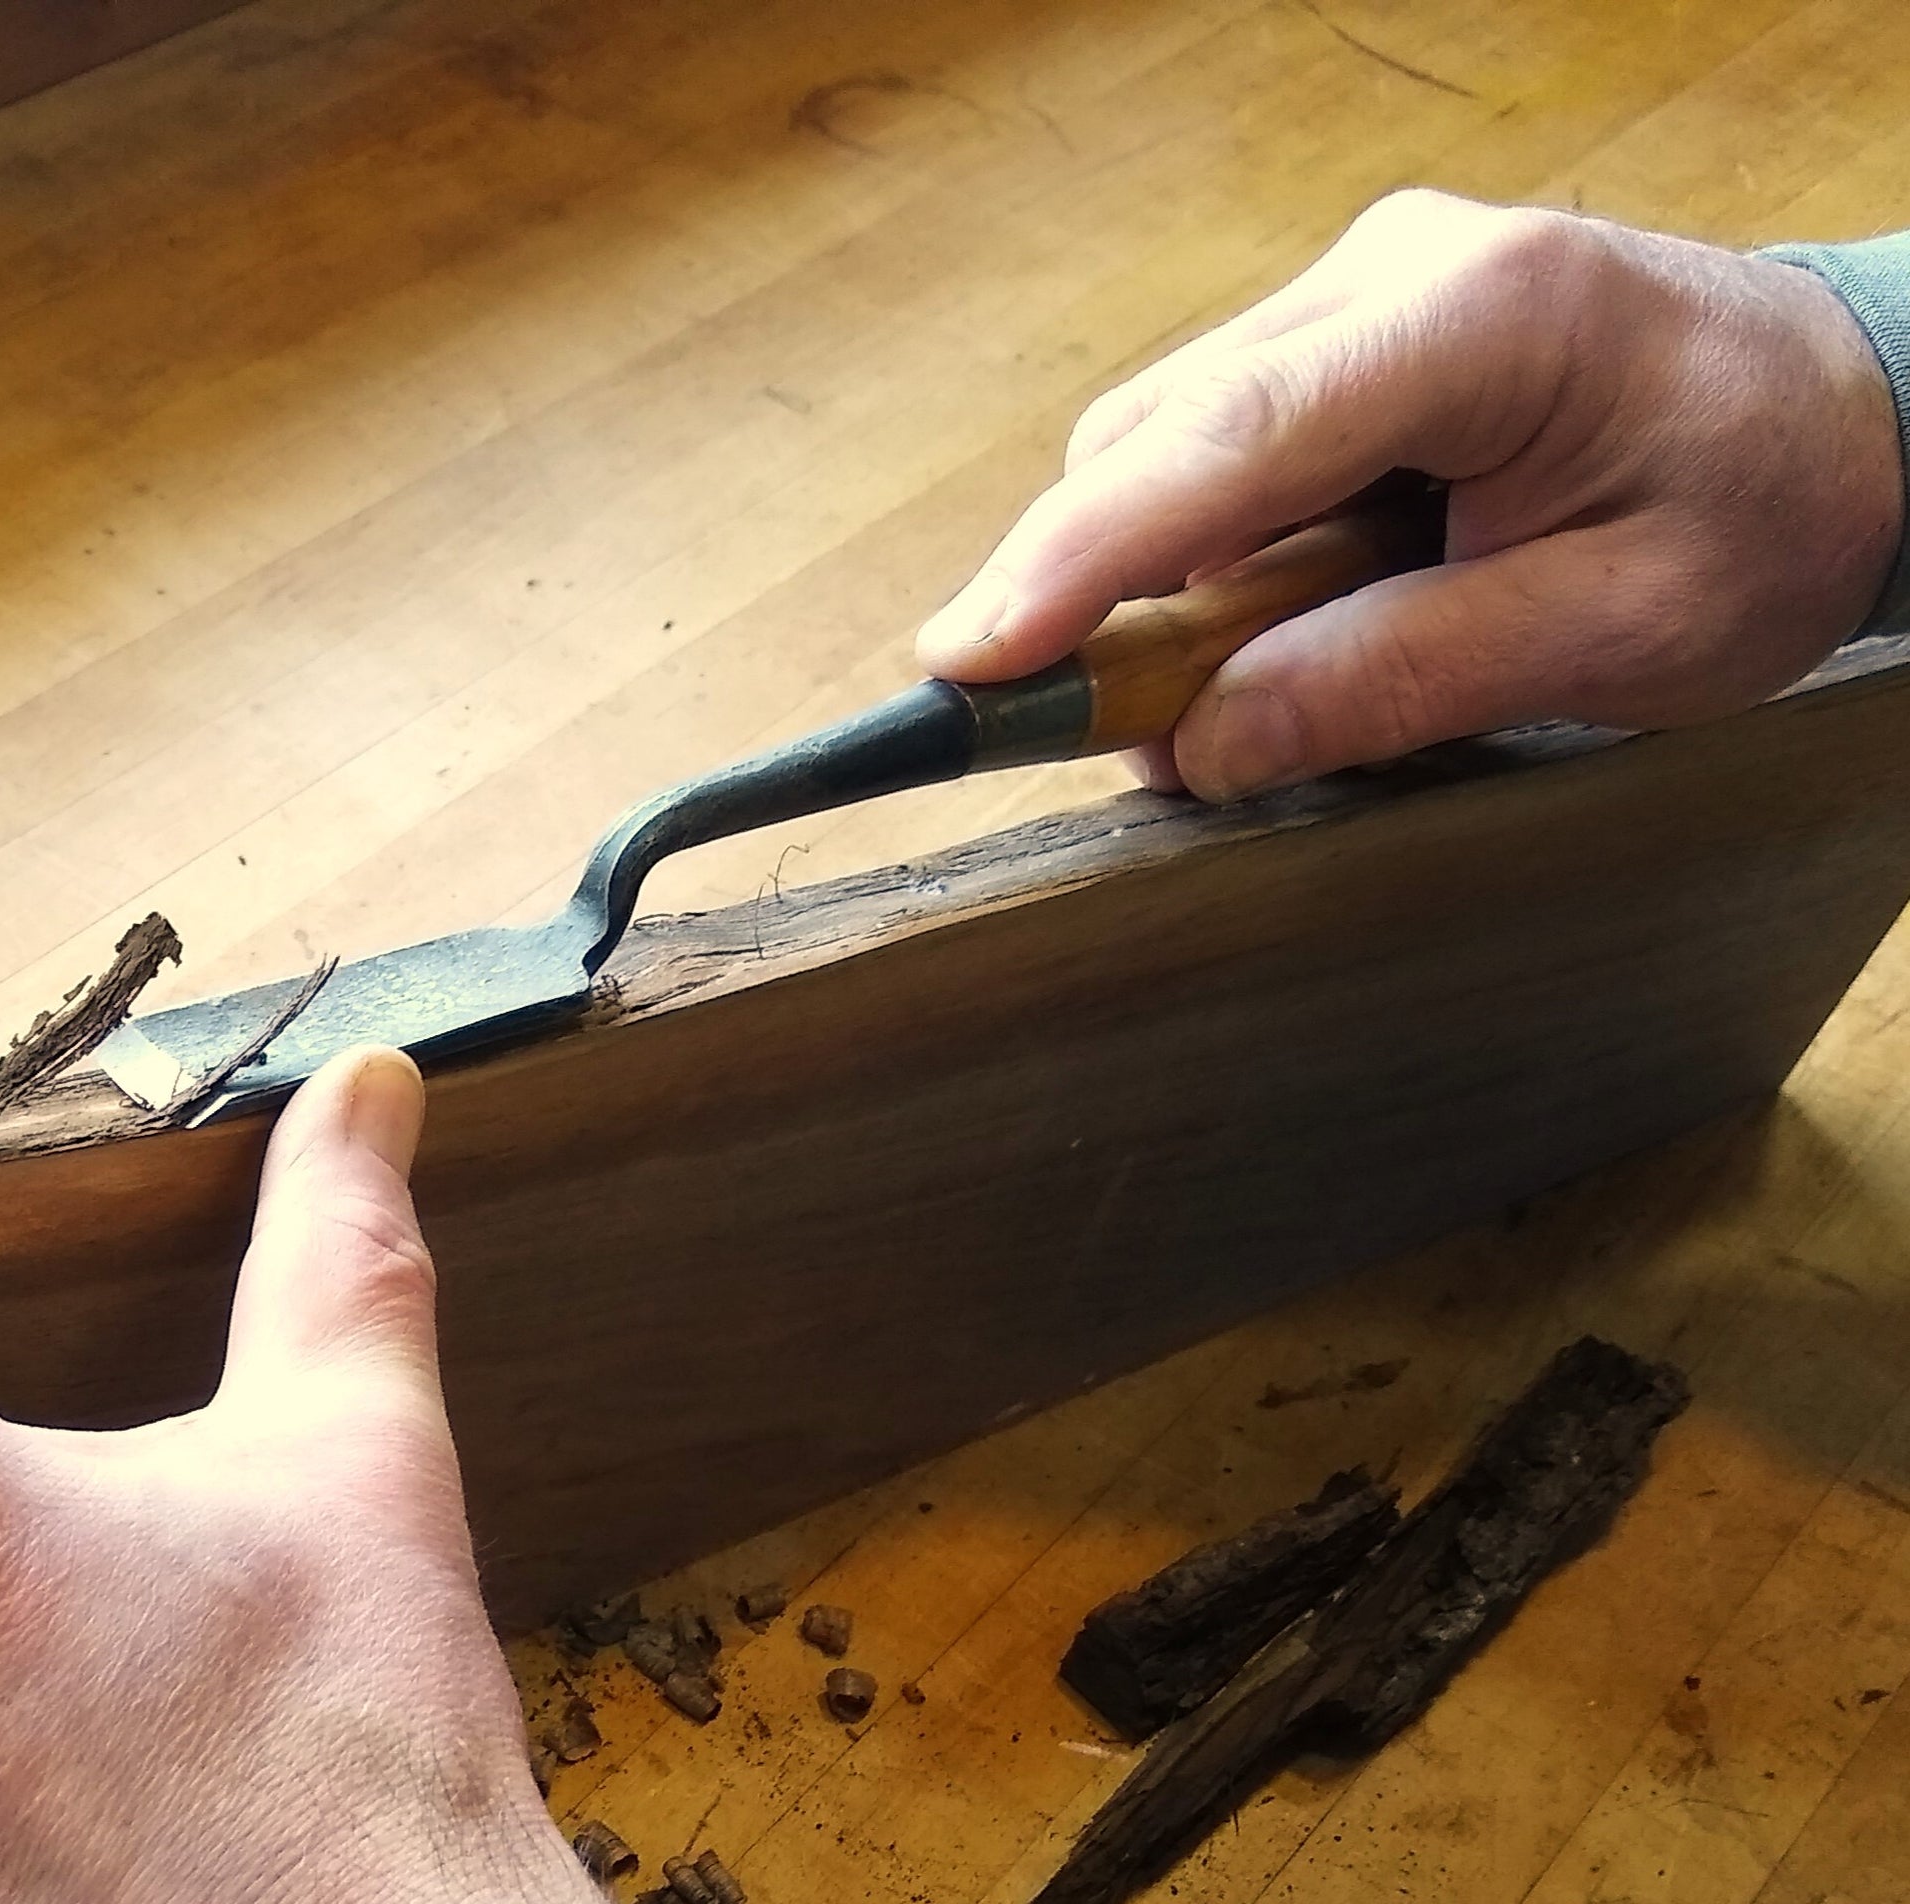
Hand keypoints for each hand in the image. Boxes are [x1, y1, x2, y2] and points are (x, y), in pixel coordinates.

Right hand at [916, 189, 1904, 797]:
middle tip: (1110, 746)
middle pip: (1157, 436)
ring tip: (1230, 698)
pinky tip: (1269, 627)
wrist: (1857, 419)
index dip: (1081, 559)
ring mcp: (1360, 294)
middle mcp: (1395, 272)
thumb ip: (1401, 679)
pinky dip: (1203, 564)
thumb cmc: (1763, 511)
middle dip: (1095, 598)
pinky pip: (1212, 457)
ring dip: (1154, 591)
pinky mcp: (1345, 341)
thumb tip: (1203, 745)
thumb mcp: (1615, 632)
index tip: (969, 659)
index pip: (1228, 440)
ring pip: (1162, 448)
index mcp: (1485, 316)